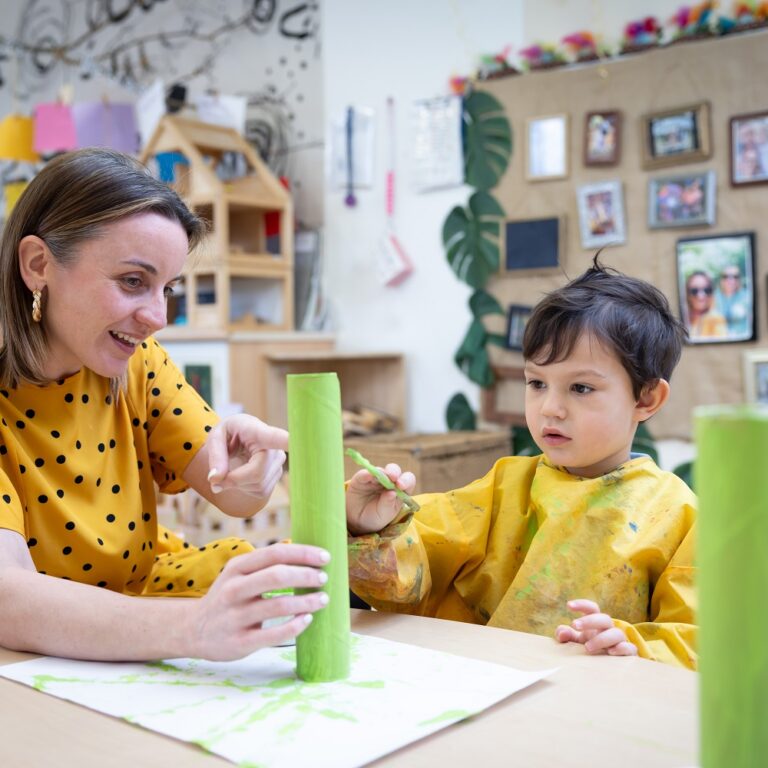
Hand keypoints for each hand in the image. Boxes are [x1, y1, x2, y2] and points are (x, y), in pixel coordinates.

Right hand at [188, 543, 330, 659]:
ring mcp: (235, 616)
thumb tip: (304, 550)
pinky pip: (273, 634)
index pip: (274, 553)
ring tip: (323, 599)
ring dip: (306, 601)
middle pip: (276, 576)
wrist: (193, 630)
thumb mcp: (238, 574)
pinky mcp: (239, 642)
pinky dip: (295, 626)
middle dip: (306, 575)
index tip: (325, 557)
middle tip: (324, 578)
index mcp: (237, 567)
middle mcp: (233, 589)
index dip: (303, 553)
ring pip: (278, 605)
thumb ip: (265, 563)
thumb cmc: (228, 597)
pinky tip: (308, 619)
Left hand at [206, 414, 288, 498]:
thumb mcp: (216, 437)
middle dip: (233, 479)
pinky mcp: (278, 475)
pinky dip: (245, 489)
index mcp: (258, 432)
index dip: (287, 442)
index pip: (276, 438)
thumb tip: (215, 479)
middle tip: (217, 477)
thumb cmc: (230, 433)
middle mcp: (275, 447)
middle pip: (256, 473)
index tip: (296, 441)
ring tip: (231, 470)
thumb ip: (215, 456)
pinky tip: (243, 475)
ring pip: (258, 486)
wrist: (242, 436)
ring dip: (237, 485)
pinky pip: (260, 492)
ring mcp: (279, 462)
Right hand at [346, 463, 415, 534]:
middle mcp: (389, 481)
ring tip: (378, 479)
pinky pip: (364, 473)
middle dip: (394, 472)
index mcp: (399, 490)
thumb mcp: (384, 514)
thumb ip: (388, 504)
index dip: (406, 480)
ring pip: (380, 470)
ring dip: (381, 473)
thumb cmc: (376, 516)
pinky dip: (366, 473)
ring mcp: (375, 478)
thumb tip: (392, 493)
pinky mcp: (361, 478)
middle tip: (392, 477)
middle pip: (395, 470)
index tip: (401, 485)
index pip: (408, 481)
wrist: (357, 520)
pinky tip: (367, 475)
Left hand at [554, 599, 637, 656]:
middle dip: (589, 620)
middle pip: (604, 618)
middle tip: (575, 625)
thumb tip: (562, 632)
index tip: (568, 605)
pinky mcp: (629, 654)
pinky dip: (622, 648)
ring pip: (617, 633)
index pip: (592, 609)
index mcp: (596, 624)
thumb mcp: (576, 642)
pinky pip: (630, 648)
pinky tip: (610, 652)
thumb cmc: (591, 649)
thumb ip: (567, 636)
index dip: (582, 604)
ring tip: (587, 647)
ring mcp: (620, 641)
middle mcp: (609, 629)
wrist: (610, 667)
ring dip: (601, 639)